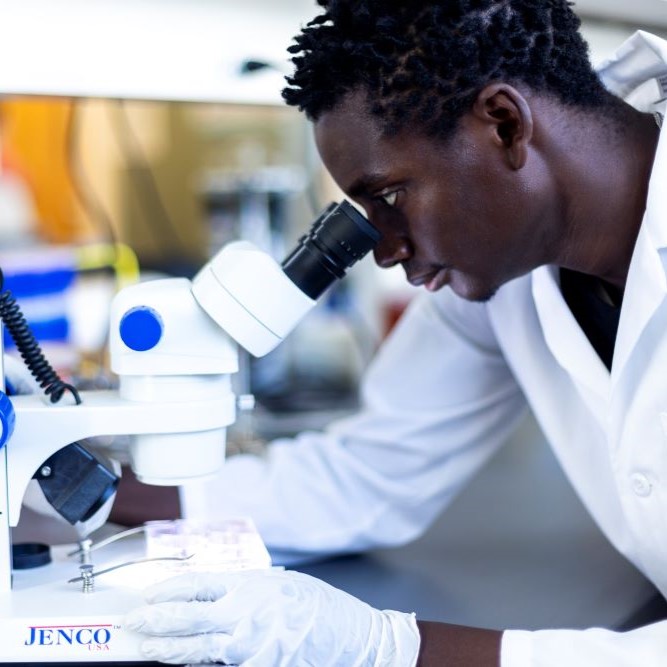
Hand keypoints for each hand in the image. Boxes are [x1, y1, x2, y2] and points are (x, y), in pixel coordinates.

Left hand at [124, 569, 419, 665]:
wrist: (356, 639)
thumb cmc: (323, 609)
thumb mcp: (282, 585)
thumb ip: (247, 589)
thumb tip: (216, 594)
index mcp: (250, 585)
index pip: (195, 584)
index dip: (166, 590)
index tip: (148, 596)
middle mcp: (244, 613)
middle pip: (186, 616)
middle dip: (154, 621)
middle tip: (131, 623)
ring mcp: (248, 645)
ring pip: (194, 649)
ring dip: (165, 649)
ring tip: (144, 647)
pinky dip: (198, 664)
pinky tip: (182, 662)